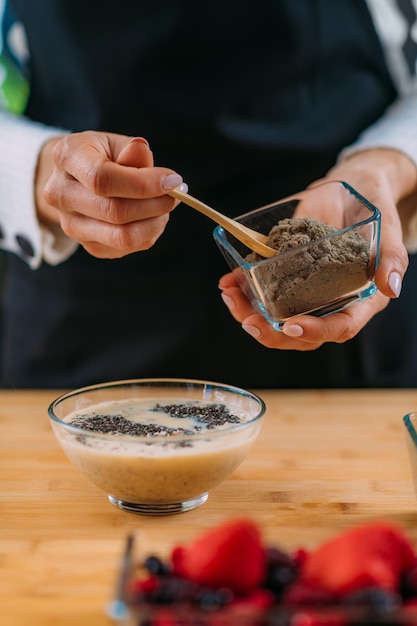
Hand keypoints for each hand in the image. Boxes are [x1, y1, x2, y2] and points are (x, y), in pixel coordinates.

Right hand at [36, 131, 184, 257]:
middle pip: (114, 212)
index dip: (143, 184)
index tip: (173, 180)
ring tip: (165, 206)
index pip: (103, 179)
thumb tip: (155, 169)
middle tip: (176, 194)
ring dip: (155, 223)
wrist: (77, 178)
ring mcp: (71, 224)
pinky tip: (152, 218)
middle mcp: (60, 194)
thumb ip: (134, 153)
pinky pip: (126, 248)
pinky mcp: (88, 245)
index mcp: (67, 157)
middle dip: (155, 205)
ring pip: (122, 237)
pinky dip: (148, 234)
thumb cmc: (103, 155)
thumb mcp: (117, 143)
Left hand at [218, 148, 416, 349]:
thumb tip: (391, 288)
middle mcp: (329, 302)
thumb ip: (390, 257)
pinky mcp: (284, 277)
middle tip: (249, 321)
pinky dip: (243, 291)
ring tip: (230, 296)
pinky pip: (262, 293)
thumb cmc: (371, 208)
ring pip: (276, 318)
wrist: (349, 188)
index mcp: (358, 300)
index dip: (316, 331)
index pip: (339, 327)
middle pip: (300, 334)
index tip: (292, 326)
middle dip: (271, 333)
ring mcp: (304, 292)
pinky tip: (228, 281)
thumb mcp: (385, 228)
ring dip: (249, 314)